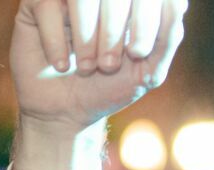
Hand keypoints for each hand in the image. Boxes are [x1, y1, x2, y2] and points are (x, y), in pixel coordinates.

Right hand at [9, 0, 186, 169]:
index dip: (144, 20)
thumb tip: (176, 2)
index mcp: (130, 0)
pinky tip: (62, 65)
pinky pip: (46, 5)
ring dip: (86, 37)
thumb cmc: (109, 88)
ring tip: (86, 68)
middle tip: (108, 66)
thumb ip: (168, 36)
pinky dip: (56, 41)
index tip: (137, 54)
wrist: (65, 113)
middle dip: (113, 33)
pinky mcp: (37, 4)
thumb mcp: (148, 70)